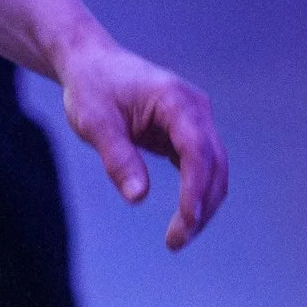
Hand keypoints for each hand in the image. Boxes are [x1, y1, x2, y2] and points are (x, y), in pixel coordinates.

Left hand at [55, 36, 228, 250]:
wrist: (91, 64)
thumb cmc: (91, 88)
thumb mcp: (95, 122)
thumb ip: (117, 157)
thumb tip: (138, 197)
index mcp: (176, 100)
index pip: (197, 150)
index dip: (195, 189)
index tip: (186, 220)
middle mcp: (195, 109)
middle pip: (214, 164)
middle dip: (202, 206)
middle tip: (176, 242)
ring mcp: (195, 121)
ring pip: (213, 170)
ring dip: (202, 205)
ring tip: (178, 238)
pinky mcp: (186, 133)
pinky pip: (200, 168)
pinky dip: (195, 194)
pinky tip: (183, 220)